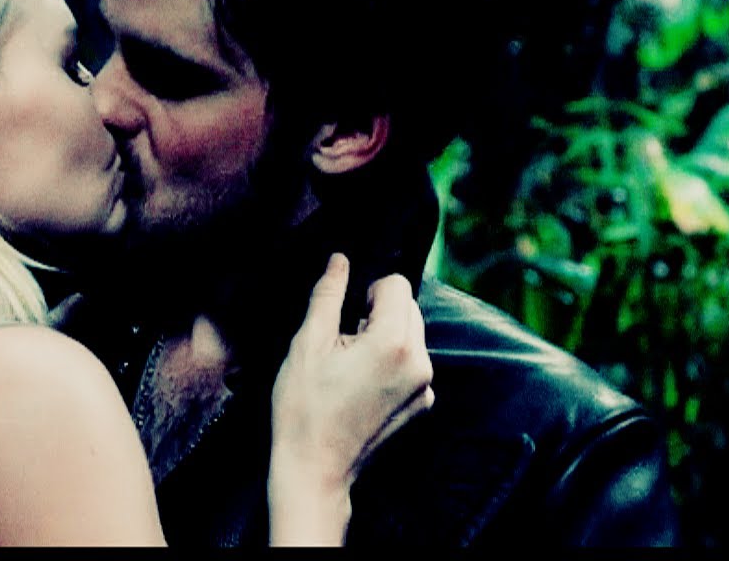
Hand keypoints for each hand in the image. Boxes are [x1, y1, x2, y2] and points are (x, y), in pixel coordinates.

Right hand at [268, 253, 433, 540]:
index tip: (344, 318)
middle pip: (408, 308)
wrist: (314, 469)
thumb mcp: (308, 343)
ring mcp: (424, 387)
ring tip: (349, 366)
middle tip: (342, 344)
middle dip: (377, 314)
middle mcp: (420, 363)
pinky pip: (412, 363)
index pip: (397, 284)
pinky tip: (360, 385)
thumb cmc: (304, 407)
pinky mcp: (420, 405)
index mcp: (394, 343)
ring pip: (411, 335)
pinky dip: (390, 363)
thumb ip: (328, 295)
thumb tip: (339, 259)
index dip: (366, 292)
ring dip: (384, 337)